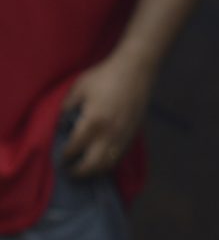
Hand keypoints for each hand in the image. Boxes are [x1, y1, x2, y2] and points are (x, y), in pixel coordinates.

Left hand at [61, 55, 150, 178]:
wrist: (137, 68)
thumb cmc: (106, 75)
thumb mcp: (80, 87)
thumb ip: (67, 107)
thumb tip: (60, 123)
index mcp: (92, 122)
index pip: (74, 148)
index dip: (65, 156)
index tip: (60, 157)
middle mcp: (108, 134)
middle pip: (92, 164)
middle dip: (78, 171)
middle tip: (69, 171)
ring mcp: (123, 135)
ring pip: (108, 164)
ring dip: (95, 171)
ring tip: (86, 171)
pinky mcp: (134, 132)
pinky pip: (121, 155)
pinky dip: (110, 163)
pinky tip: (103, 160)